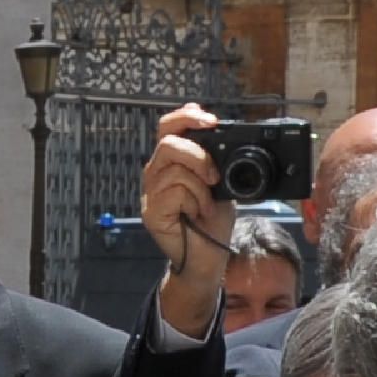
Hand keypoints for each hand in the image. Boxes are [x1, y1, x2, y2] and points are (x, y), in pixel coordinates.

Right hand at [138, 108, 228, 337]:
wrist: (208, 259)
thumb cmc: (212, 223)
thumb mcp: (219, 184)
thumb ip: (215, 161)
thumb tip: (225, 136)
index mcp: (171, 162)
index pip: (168, 127)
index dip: (186, 116)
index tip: (212, 121)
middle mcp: (156, 173)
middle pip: (168, 143)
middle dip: (199, 155)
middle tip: (214, 176)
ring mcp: (151, 193)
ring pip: (175, 169)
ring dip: (201, 187)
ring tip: (207, 205)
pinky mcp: (151, 213)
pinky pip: (175, 193)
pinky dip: (195, 203)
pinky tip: (198, 215)